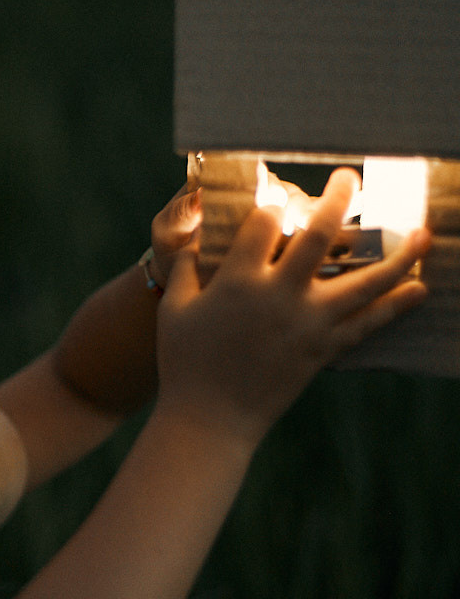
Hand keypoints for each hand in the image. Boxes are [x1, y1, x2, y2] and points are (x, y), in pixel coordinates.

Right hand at [156, 169, 429, 447]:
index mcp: (237, 279)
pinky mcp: (323, 350)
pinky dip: (396, 305)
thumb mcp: (175, 308)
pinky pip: (367, 324)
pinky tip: (419, 288)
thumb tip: (192, 235)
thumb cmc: (184, 363)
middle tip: (350, 178)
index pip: (266, 223)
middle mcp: (278, 295)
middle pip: (319, 235)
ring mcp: (307, 323)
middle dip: (338, 199)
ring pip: (363, 281)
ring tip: (423, 233)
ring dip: (398, 256)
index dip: (272, 205)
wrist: (210, 419)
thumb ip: (186, 266)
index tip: (278, 198)